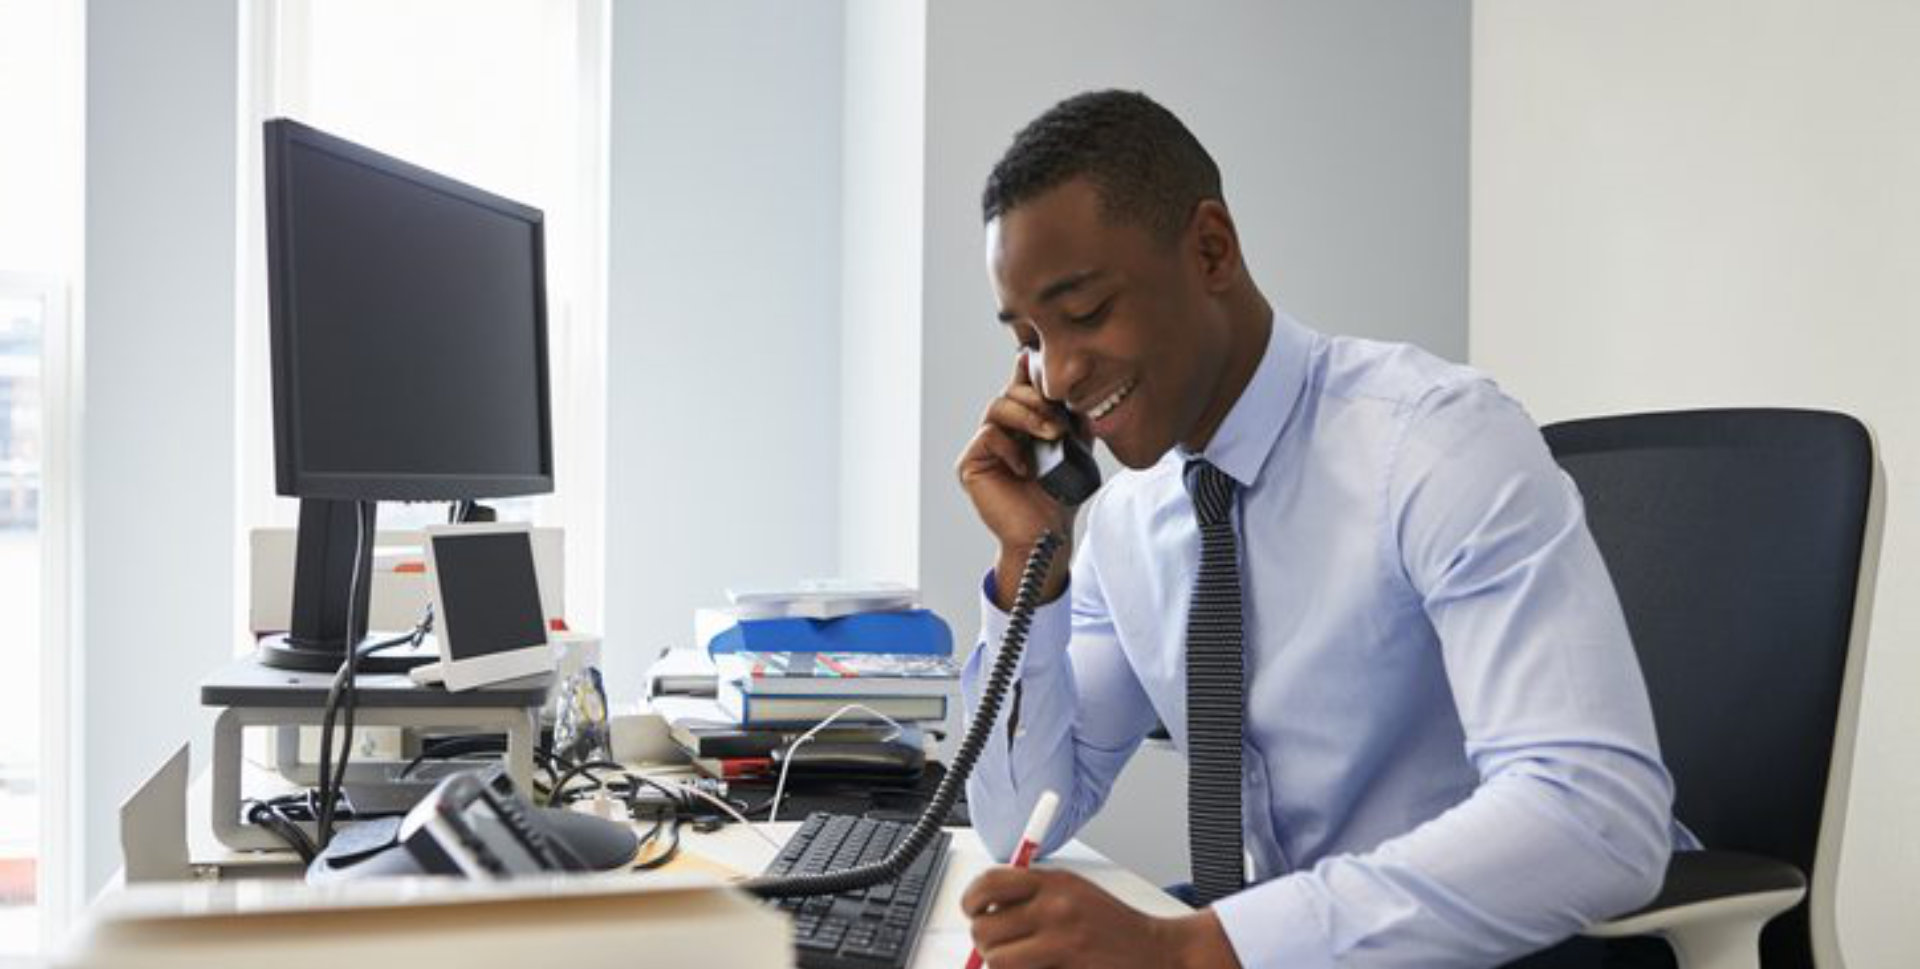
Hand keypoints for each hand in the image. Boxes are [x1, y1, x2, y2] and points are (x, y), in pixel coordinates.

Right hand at [955, 354, 1080, 606]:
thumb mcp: (1075, 450)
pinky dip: (1010, 446)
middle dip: (1037, 399)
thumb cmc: (1058, 497)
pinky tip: (1025, 467)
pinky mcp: (970, 464)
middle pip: (1010, 393)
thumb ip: (1074, 421)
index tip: (1035, 358)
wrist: (1046, 533)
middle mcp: (1000, 432)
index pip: (1020, 389)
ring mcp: (983, 447)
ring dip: (1028, 416)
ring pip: (998, 407)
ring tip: (1051, 434)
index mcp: (1021, 426)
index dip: (1026, 371)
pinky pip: (988, 435)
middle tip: (1059, 420)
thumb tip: (1078, 393)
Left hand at [962, 867, 1240, 968]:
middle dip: (985, 943)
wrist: (1157, 950)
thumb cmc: (1112, 925)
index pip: (989, 884)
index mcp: (1053, 883)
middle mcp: (1055, 909)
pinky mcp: (1067, 968)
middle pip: (985, 929)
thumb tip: (983, 911)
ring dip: (1002, 965)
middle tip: (1000, 945)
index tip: (972, 911)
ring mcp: (1062, 943)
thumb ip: (1031, 896)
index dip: (971, 900)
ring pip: (997, 960)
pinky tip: (1040, 968)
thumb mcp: (1073, 892)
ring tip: (1024, 961)